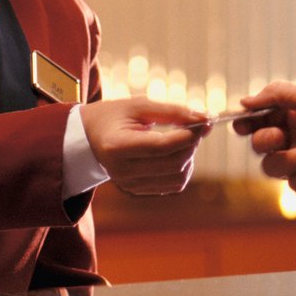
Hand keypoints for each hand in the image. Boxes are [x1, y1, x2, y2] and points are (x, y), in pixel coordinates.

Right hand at [82, 98, 204, 195]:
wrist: (88, 137)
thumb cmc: (114, 116)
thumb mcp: (140, 105)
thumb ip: (173, 111)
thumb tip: (207, 118)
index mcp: (117, 147)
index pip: (162, 146)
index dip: (188, 134)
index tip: (204, 121)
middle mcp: (122, 171)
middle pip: (173, 163)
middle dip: (192, 144)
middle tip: (195, 127)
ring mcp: (129, 184)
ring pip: (177, 178)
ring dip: (189, 157)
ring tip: (181, 139)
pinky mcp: (137, 191)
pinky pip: (173, 185)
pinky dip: (182, 168)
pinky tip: (174, 153)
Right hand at [242, 81, 295, 199]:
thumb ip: (277, 95)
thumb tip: (245, 101)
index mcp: (294, 116)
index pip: (260, 120)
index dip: (246, 123)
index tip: (240, 123)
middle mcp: (294, 140)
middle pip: (259, 145)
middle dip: (265, 140)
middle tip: (279, 136)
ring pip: (272, 166)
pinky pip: (294, 183)